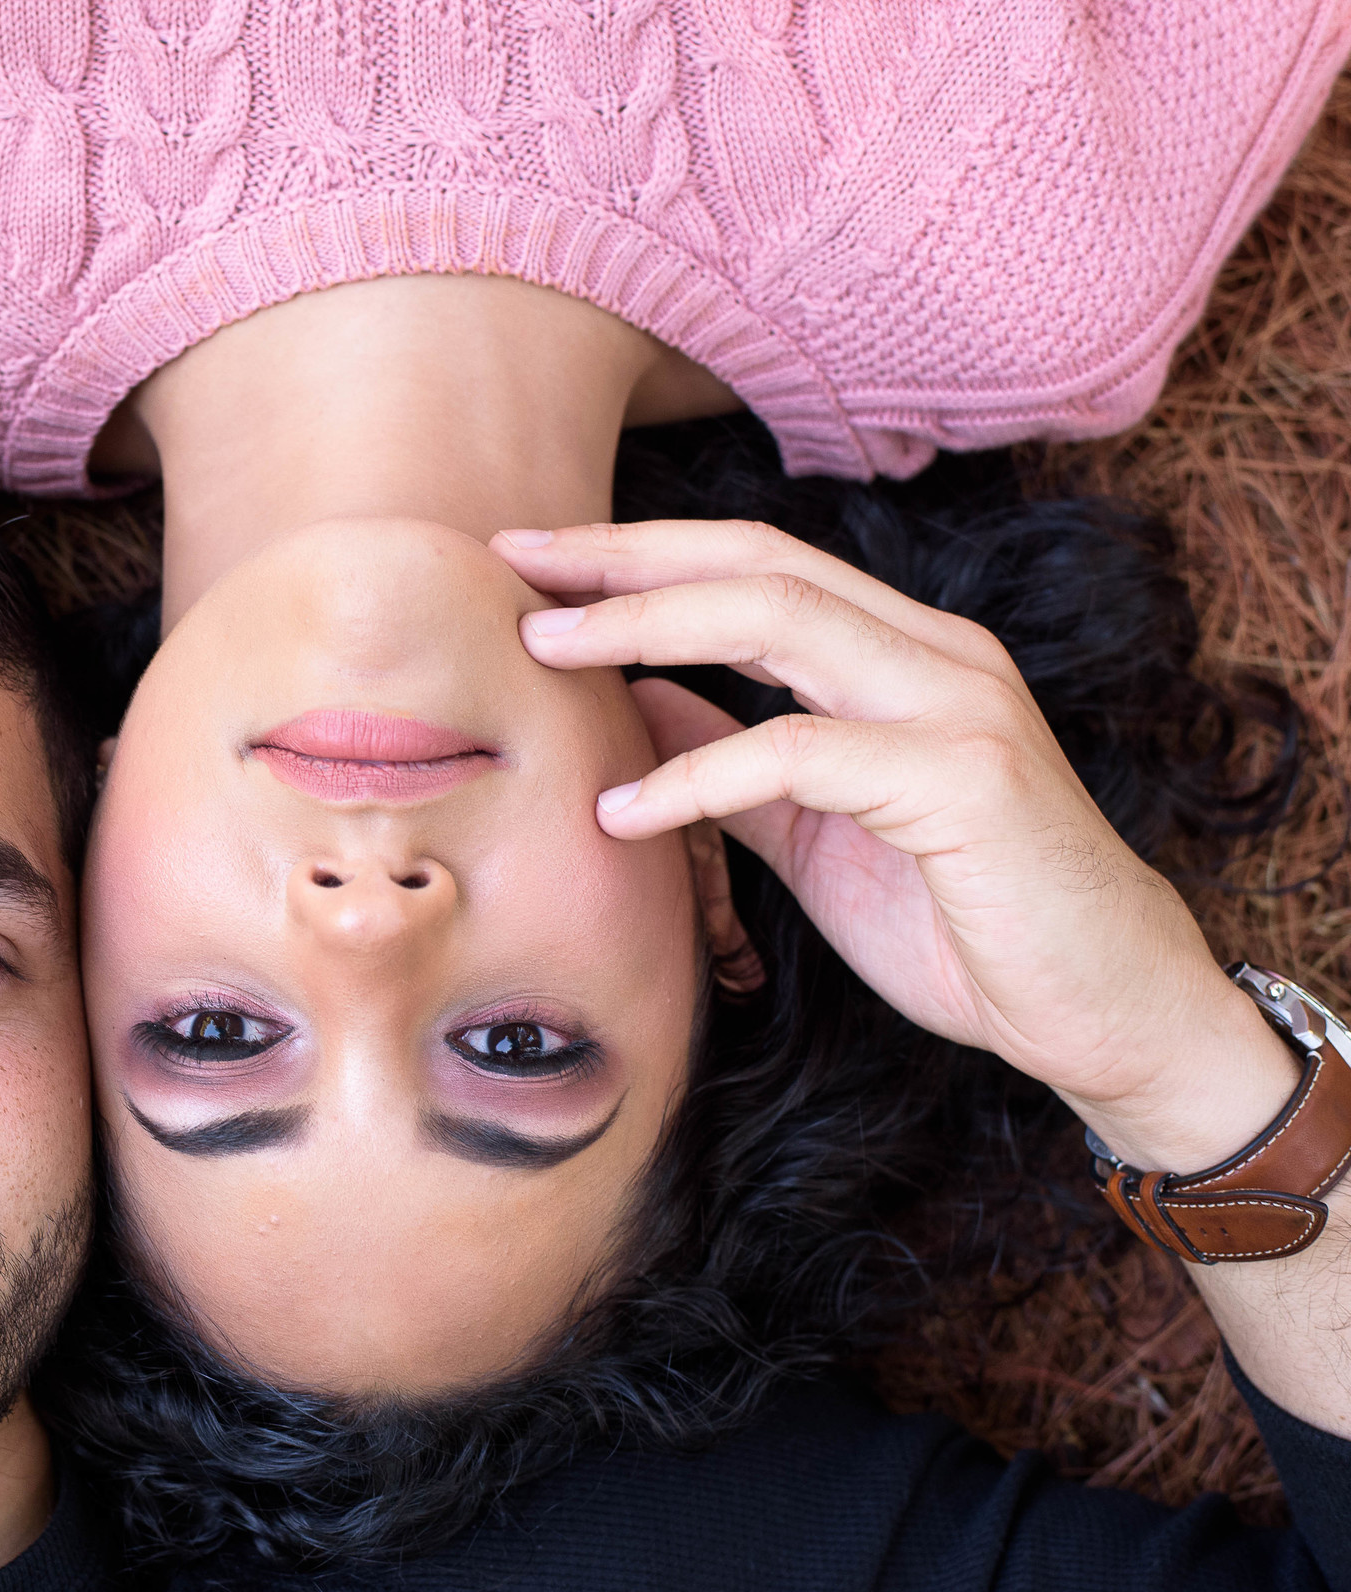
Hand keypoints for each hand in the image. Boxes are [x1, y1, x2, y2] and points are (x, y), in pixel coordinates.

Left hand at [498, 519, 1298, 1174]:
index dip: (640, 554)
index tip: (532, 559)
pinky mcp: (964, 781)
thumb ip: (733, 764)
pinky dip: (699, 777)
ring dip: (646, 625)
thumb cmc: (962, 923)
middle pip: (758, 563)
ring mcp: (958, 707)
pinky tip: (621, 812)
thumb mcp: (816, 834)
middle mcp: (937, 654)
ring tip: (542, 648)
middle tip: (513, 565)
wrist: (1102, 1013)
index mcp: (904, 654)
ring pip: (780, 621)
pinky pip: (801, 754)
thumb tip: (635, 704)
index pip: (756, 566)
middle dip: (625, 557)